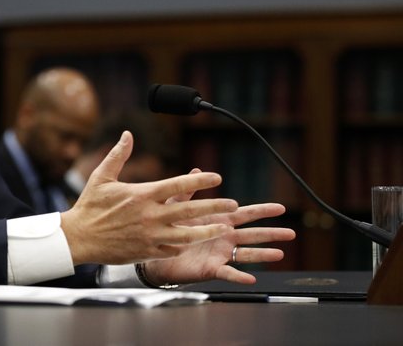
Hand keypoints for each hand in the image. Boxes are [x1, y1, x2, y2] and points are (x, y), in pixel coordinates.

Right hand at [60, 132, 238, 265]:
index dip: (200, 181)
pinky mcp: (147, 252)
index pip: (178, 185)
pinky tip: (196, 242)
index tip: (216, 177)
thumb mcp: (102, 177)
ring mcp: (150, 236)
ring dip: (208, 230)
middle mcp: (150, 215)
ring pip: (187, 235)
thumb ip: (118, 155)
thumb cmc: (89, 206)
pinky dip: (186, 246)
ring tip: (224, 228)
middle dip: (214, 206)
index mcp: (142, 194)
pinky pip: (173, 250)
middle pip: (189, 210)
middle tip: (233, 204)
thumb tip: (127, 134)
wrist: (79, 237)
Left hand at [142, 169, 296, 285]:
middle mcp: (224, 238)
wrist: (156, 253)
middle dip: (272, 233)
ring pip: (246, 254)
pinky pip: (228, 273)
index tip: (281, 208)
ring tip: (279, 253)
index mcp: (219, 221)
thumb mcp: (178, 207)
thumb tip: (197, 169)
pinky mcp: (212, 269)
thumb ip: (188, 190)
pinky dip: (239, 276)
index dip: (263, 211)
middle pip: (253, 235)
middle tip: (291, 233)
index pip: (245, 214)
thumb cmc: (169, 229)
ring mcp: (220, 254)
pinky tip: (251, 279)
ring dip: (263, 254)